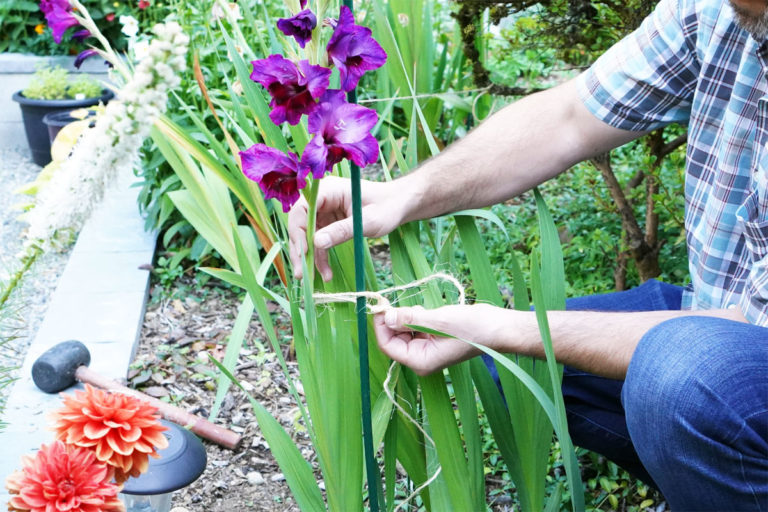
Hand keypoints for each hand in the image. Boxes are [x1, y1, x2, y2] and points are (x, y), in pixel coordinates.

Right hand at [288, 176, 407, 279]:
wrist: (399, 205)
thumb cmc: (387, 207)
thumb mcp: (367, 221)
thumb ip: (342, 230)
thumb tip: (317, 243)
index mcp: (329, 190)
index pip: (302, 209)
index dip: (298, 231)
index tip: (303, 253)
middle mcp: (322, 199)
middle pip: (301, 224)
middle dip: (300, 250)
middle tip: (300, 273)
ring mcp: (324, 211)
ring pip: (308, 236)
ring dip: (310, 257)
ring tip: (312, 278)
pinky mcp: (328, 223)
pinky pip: (319, 241)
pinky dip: (321, 257)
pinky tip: (326, 273)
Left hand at [373, 304, 501, 375]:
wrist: (499, 328)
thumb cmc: (473, 327)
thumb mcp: (438, 320)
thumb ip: (410, 318)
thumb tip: (386, 316)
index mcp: (421, 361)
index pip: (388, 346)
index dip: (381, 326)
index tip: (380, 305)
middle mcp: (422, 359)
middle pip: (394, 339)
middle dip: (392, 320)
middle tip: (391, 299)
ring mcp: (428, 350)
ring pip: (404, 333)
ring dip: (405, 317)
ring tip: (419, 307)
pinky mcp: (434, 340)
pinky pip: (415, 329)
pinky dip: (415, 317)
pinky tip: (424, 310)